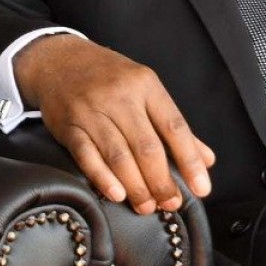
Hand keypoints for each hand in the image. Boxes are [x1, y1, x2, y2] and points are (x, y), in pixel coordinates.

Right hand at [15, 34, 214, 213]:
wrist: (59, 60)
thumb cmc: (108, 77)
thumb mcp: (144, 89)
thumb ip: (174, 126)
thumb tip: (206, 159)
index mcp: (145, 85)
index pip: (174, 127)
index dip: (190, 161)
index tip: (201, 188)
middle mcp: (119, 96)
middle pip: (147, 147)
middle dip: (161, 181)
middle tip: (170, 203)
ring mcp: (92, 111)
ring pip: (119, 155)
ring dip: (136, 187)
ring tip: (147, 206)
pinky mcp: (69, 125)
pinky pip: (87, 156)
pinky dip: (103, 178)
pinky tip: (117, 194)